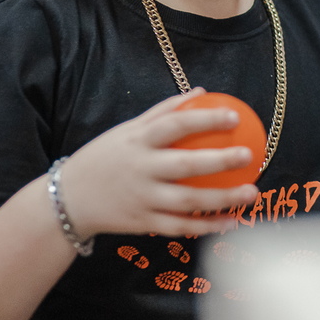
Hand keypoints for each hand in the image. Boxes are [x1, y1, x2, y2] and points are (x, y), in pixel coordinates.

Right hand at [57, 89, 258, 237]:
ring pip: (188, 202)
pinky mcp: (144, 224)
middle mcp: (141, 170)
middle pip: (185, 166)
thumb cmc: (106, 158)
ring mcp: (142, 199)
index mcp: (137, 142)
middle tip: (249, 155)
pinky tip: (233, 221)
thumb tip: (201, 92)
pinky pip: (181, 227)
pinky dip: (208, 226)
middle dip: (220, 161)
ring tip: (252, 193)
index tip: (235, 116)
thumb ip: (163, 112)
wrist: (67, 200)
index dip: (205, 119)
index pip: (175, 125)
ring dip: (223, 199)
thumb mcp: (127, 130)